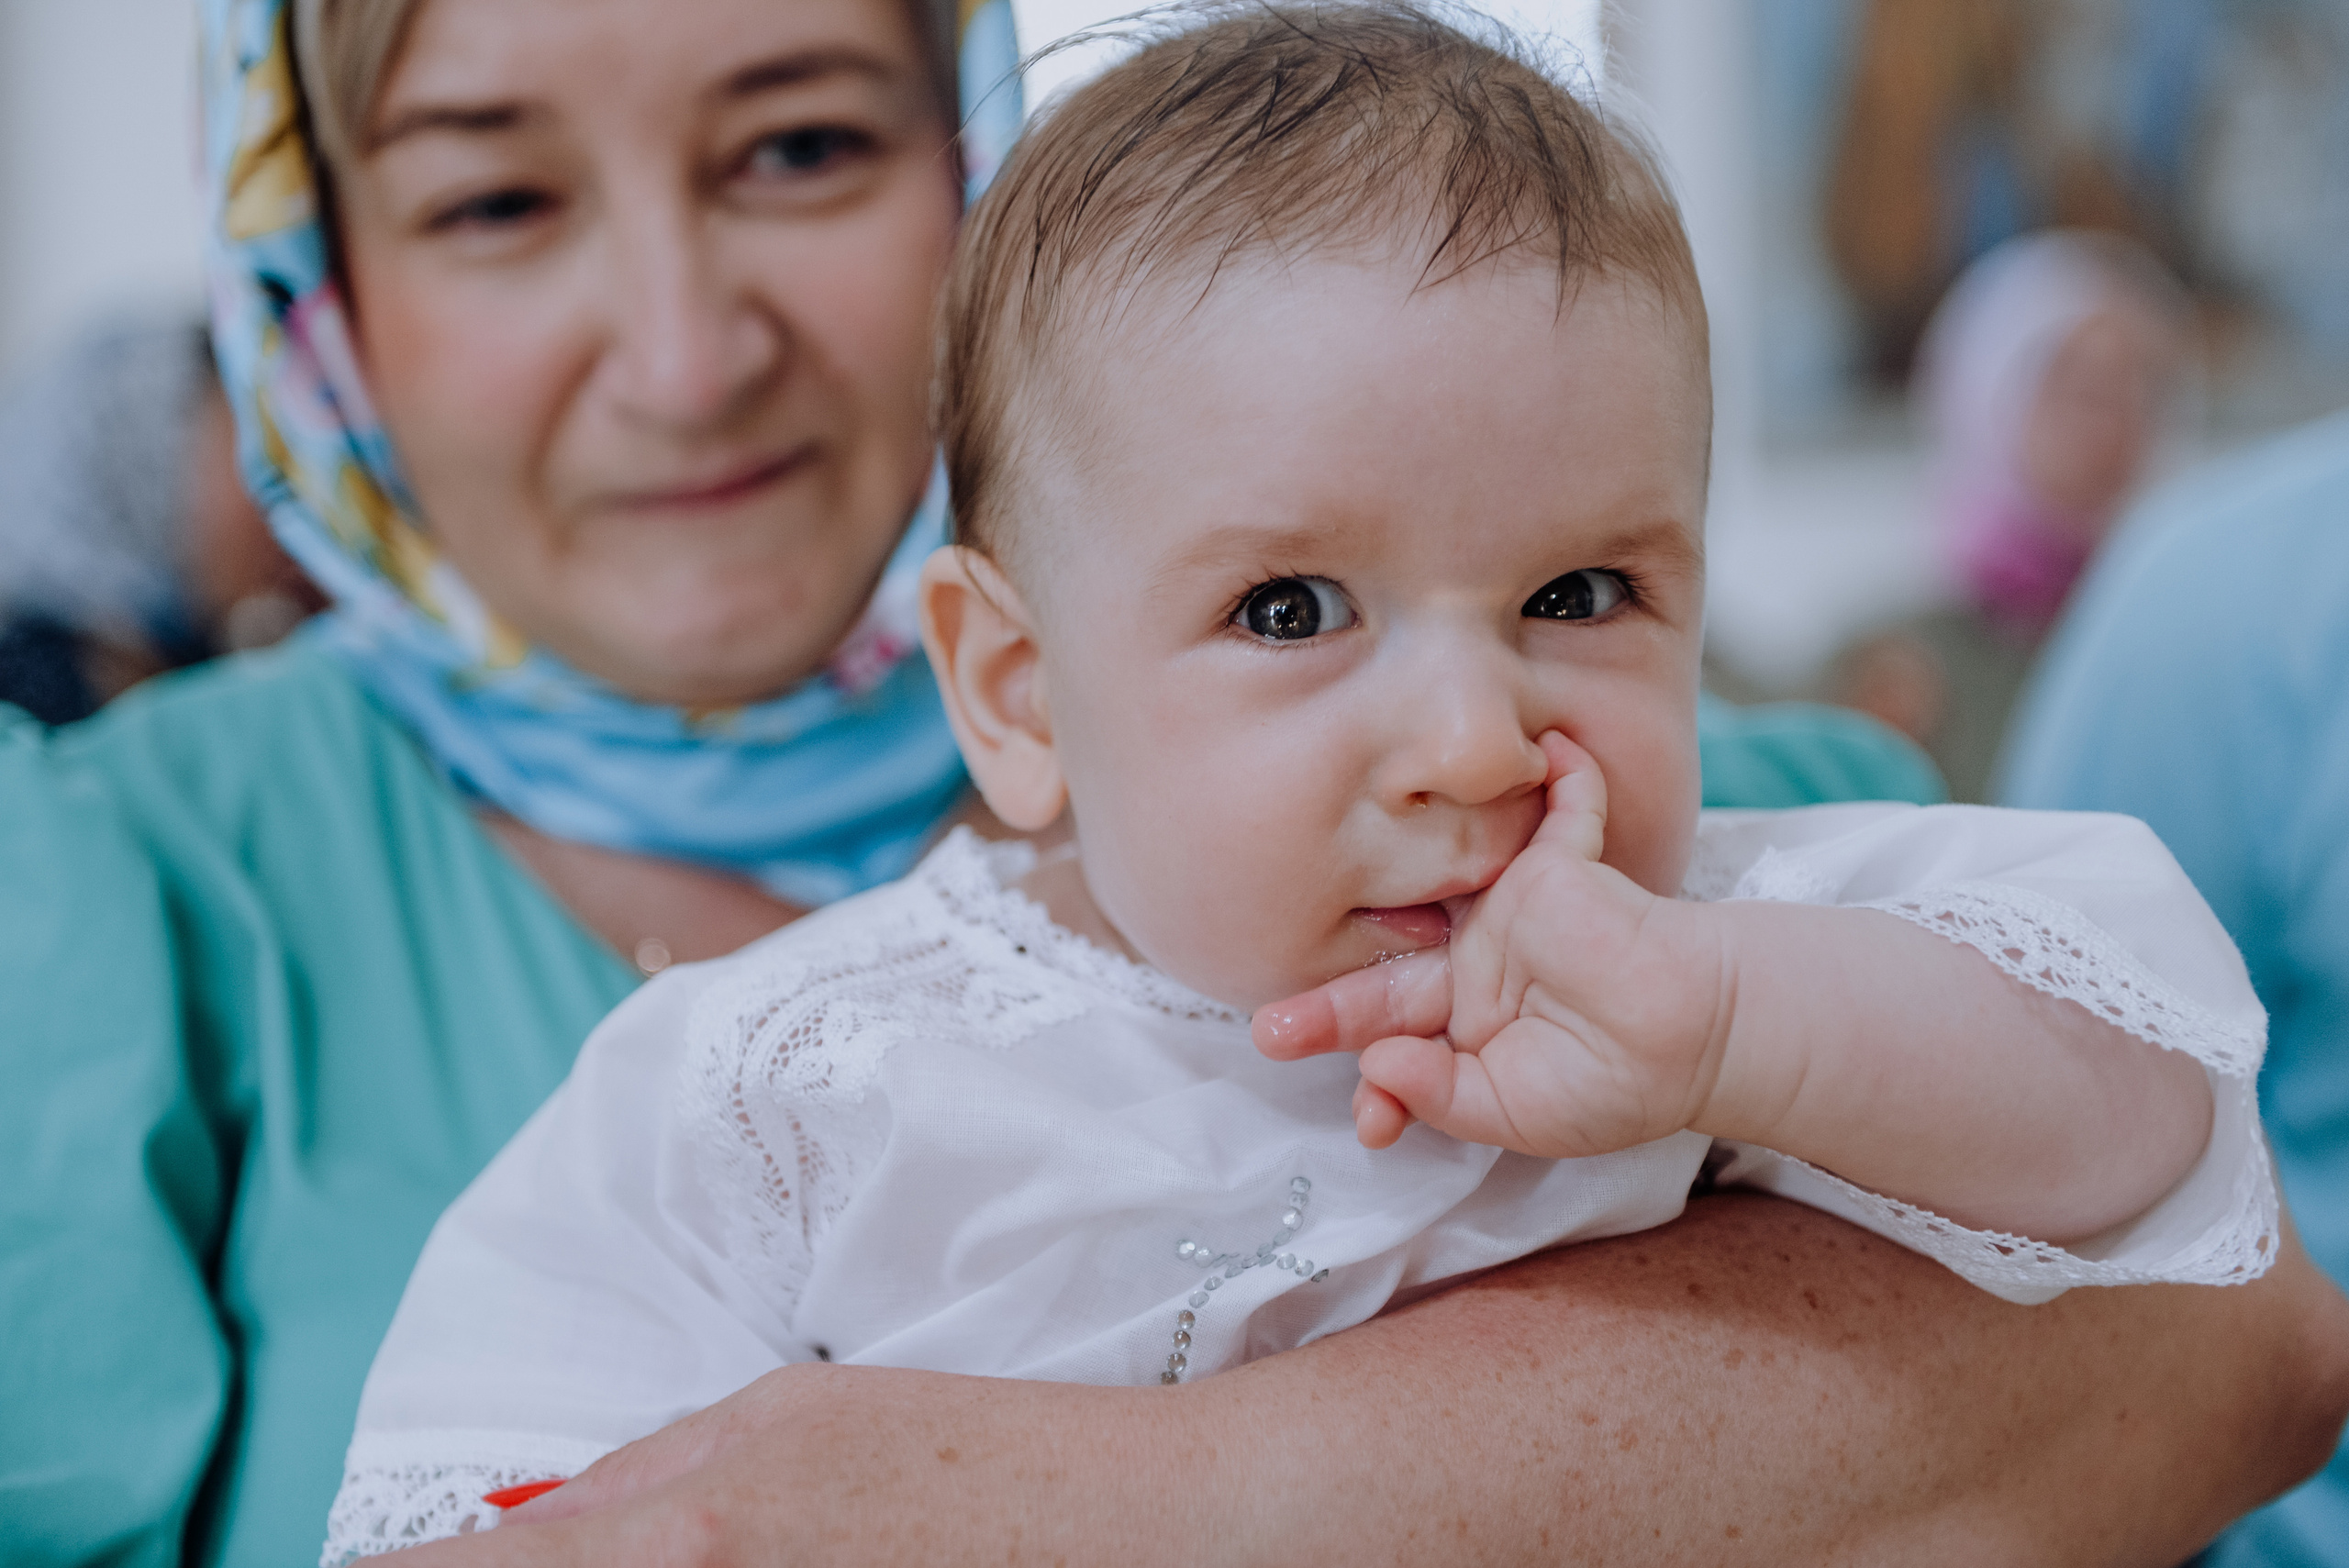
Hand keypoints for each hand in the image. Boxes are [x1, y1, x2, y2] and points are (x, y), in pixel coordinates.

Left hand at [1255, 732, 1732, 1156]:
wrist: (1693, 1045)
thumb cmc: (1614, 1083)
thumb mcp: (1515, 1111)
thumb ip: (1443, 1093)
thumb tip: (1374, 1074)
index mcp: (1466, 1021)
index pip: (1388, 1032)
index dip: (1351, 1055)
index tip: (1316, 1081)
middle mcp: (1479, 960)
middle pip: (1389, 964)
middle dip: (1329, 1006)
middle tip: (1271, 1031)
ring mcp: (1514, 909)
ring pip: (1441, 884)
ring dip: (1391, 876)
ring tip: (1313, 874)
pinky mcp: (1563, 868)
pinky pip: (1564, 812)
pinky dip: (1564, 781)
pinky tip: (1550, 752)